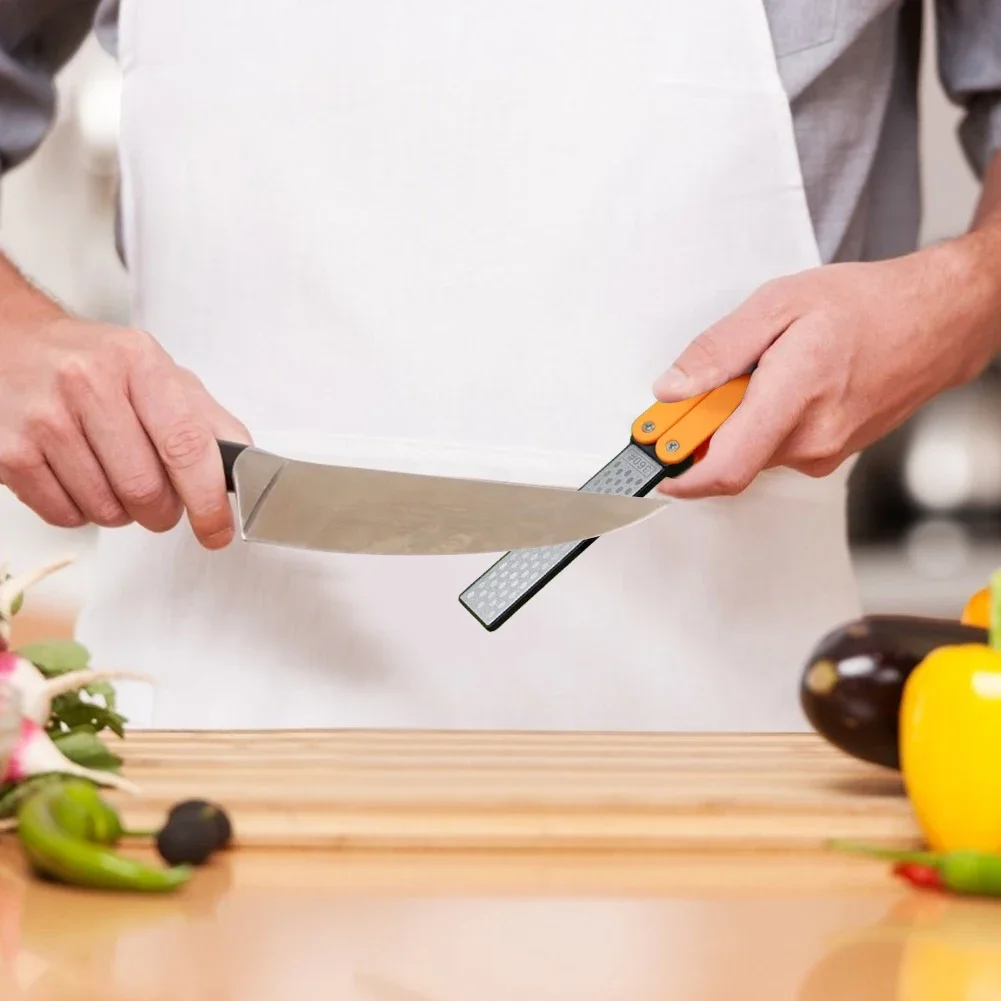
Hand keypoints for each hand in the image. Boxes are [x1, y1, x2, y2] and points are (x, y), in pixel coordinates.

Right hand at [0, 315, 250, 546]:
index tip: (218, 530)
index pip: (186, 445)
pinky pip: (66, 516)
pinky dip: (83, 512)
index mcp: (138, 362)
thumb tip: (250, 469)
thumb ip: (209, 421)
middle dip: (163, 512)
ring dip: (122, 512)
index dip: (208, 500)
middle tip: (160, 502)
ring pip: (106, 510)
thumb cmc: (96, 364)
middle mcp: (87, 383)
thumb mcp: (160, 373)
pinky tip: (78, 477)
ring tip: (112, 476)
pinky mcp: (8, 451)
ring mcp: (43, 418)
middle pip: (145, 488)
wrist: (11, 343)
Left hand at [652, 235, 1000, 498]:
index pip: (724, 468)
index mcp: (795, 398)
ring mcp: (824, 453)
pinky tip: (784, 385)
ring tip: (762, 372)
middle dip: (704, 430)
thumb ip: (717, 351)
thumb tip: (672, 389)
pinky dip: (763, 423)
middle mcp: (812, 439)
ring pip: (752, 452)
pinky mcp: (830, 454)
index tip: (652, 464)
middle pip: (728, 458)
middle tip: (707, 388)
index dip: (678, 475)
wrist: (937, 320)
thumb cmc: (867, 306)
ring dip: (737, 422)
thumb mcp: (778, 303)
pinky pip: (777, 448)